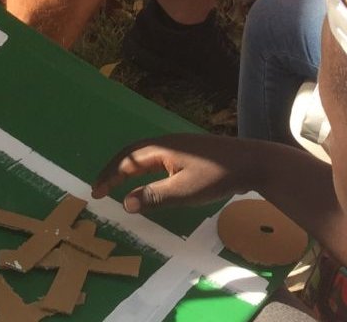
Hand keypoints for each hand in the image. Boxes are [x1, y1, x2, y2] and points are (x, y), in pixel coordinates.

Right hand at [92, 133, 256, 213]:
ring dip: (127, 168)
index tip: (95, 193)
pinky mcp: (188, 153)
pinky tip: (148, 181)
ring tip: (117, 184)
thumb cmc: (216, 176)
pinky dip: (143, 169)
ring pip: (144, 155)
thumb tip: (125, 204)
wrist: (250, 162)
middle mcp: (165, 143)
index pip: (126, 161)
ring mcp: (178, 147)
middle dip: (113, 170)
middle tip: (100, 188)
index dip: (109, 177)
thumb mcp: (184, 191)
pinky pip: (156, 159)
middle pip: (132, 154)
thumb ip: (154, 196)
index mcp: (160, 149)